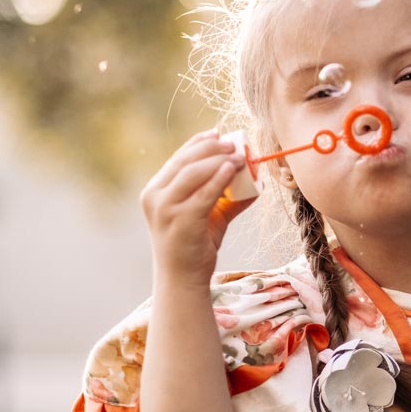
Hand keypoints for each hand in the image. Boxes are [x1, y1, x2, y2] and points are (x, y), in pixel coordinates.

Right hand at [140, 129, 253, 285]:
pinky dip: (219, 179)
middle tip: (232, 143)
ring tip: (238, 156)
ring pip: (193, 173)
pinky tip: (233, 170)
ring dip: (218, 160)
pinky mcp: (181, 220)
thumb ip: (226, 197)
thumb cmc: (194, 245)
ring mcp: (165, 209)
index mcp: (155, 191)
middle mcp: (155, 197)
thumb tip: (255, 182)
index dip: (198, 143)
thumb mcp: (208, 215)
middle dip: (210, 148)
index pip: (177, 159)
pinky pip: (204, 193)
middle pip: (185, 162)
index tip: (218, 133)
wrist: (182, 278)